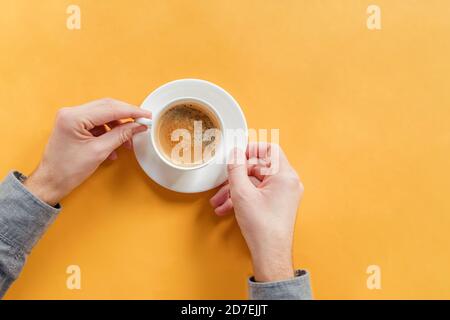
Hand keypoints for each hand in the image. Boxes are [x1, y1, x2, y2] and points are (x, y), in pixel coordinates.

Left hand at [24, 98, 150, 205]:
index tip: (146, 116)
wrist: (51, 181)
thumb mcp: (99, 152)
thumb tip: (137, 126)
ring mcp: (71, 117)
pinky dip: (109, 131)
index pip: (110, 108)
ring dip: (118, 126)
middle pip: (107, 107)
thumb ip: (120, 135)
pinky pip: (97, 122)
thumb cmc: (68, 170)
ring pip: (103, 114)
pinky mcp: (74, 124)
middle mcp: (71, 112)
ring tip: (128, 141)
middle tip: (142, 123)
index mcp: (74, 117)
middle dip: (126, 116)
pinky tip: (115, 145)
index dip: (131, 112)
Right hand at [210, 143, 303, 281]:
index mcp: (285, 176)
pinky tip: (226, 208)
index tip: (238, 155)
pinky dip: (243, 198)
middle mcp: (288, 183)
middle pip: (259, 167)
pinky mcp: (277, 204)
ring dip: (235, 190)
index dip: (252, 149)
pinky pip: (259, 193)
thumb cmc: (262, 227)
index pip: (270, 149)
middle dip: (237, 176)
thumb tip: (234, 153)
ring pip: (256, 182)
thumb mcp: (242, 193)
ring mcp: (283, 194)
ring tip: (219, 201)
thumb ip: (236, 168)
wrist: (270, 254)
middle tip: (223, 182)